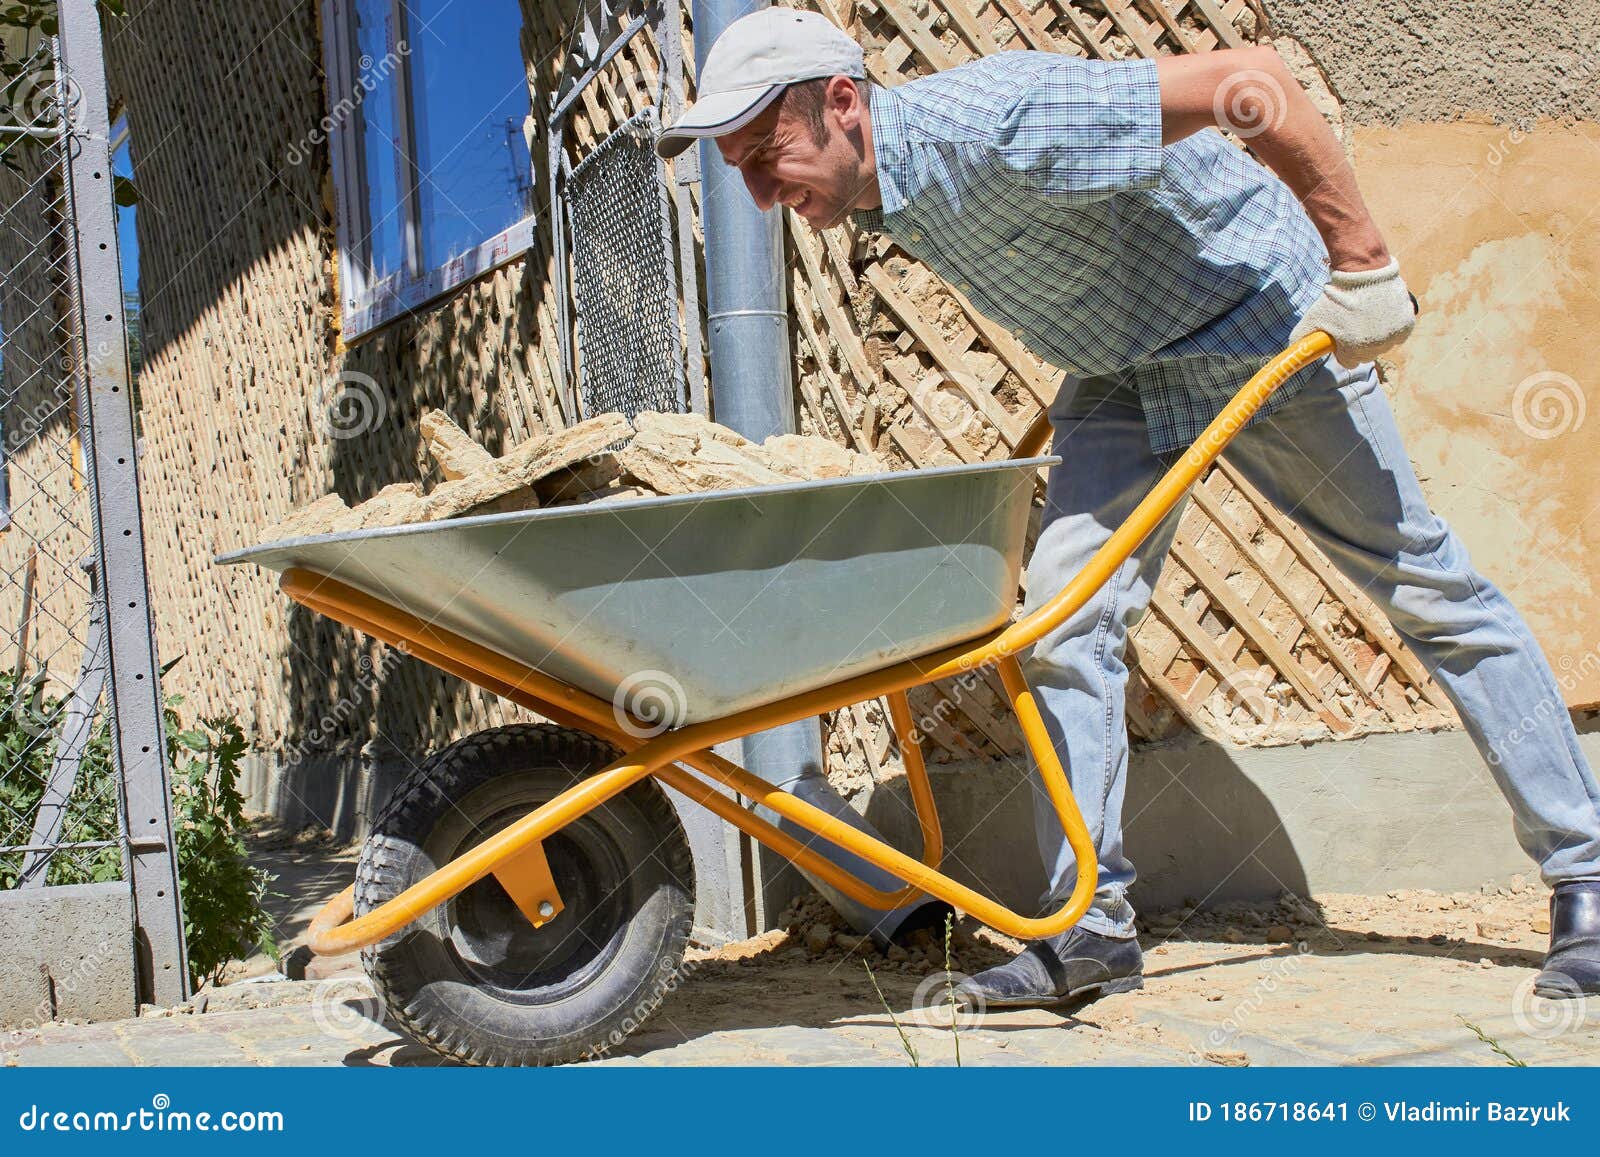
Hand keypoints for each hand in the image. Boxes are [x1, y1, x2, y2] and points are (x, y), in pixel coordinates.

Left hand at [1290, 258, 1416, 365]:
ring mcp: (1393, 336)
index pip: (1349, 362)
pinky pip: (1399, 334)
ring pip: (1384, 344)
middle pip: (1367, 354)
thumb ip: (1301, 337)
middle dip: (1360, 343)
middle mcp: (1376, 347)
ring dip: (1377, 335)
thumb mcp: (1313, 318)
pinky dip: (1392, 327)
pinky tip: (1382, 314)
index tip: (1342, 338)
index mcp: (1354, 351)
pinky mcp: (1407, 324)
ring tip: (1367, 317)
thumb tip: (1290, 348)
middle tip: (1354, 324)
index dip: (1344, 351)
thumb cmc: (1337, 297)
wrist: (1364, 273)